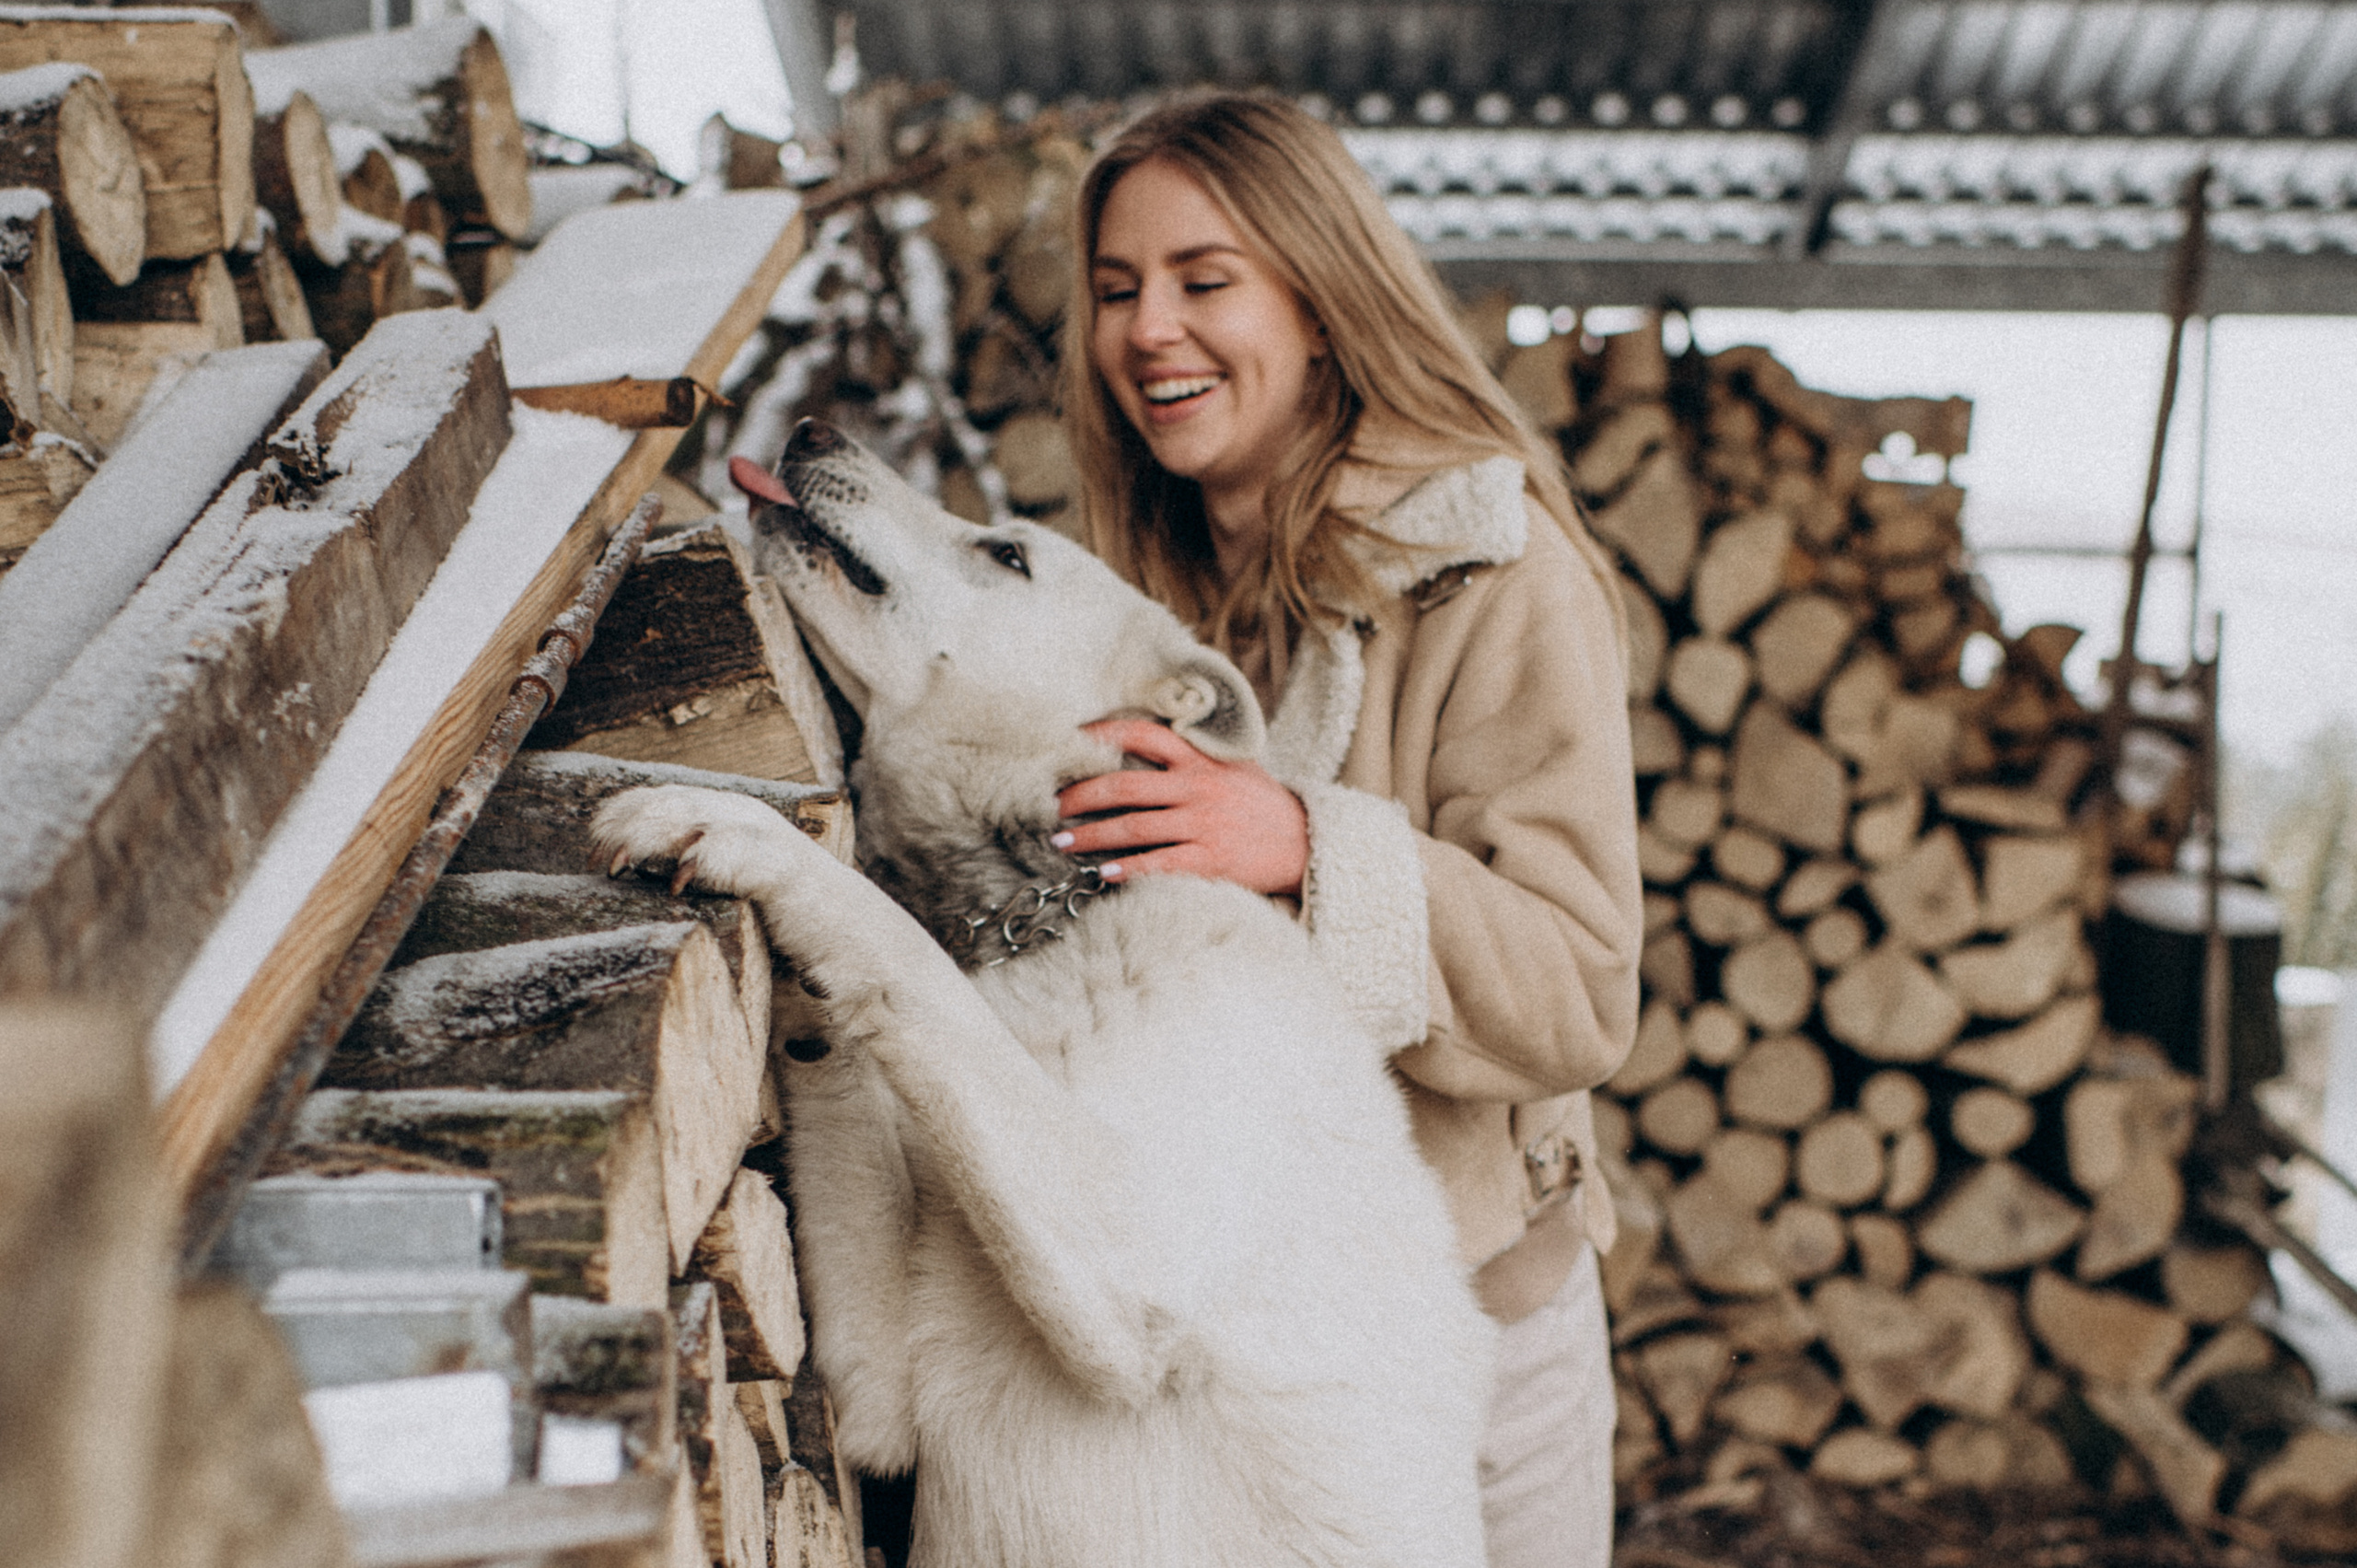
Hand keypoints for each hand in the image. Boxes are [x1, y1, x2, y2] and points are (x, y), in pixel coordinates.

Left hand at [1054, 718, 1308, 896]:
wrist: (1308, 844)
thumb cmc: (1264, 806)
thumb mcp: (1235, 768)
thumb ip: (1195, 757)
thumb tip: (1148, 744)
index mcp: (1201, 761)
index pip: (1144, 734)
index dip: (1103, 734)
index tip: (1071, 741)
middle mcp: (1198, 789)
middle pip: (1125, 786)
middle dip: (1080, 795)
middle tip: (1050, 804)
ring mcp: (1204, 825)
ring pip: (1134, 827)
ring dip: (1092, 835)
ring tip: (1062, 840)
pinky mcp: (1210, 860)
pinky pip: (1159, 864)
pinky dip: (1128, 869)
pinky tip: (1103, 873)